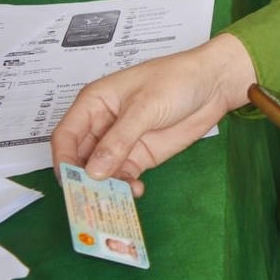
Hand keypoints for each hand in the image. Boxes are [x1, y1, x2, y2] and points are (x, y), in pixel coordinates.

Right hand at [50, 34, 256, 196]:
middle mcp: (103, 125)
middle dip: (83, 179)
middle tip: (91, 199)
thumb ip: (119, 139)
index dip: (63, 160)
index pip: (66, 136)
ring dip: (105, 186)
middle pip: (80, 158)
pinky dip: (125, 186)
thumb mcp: (145, 106)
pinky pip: (124, 176)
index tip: (69, 182)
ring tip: (117, 197)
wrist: (216, 84)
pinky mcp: (140, 155)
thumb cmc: (178, 80)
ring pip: (101, 171)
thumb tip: (93, 171)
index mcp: (94, 103)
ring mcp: (121, 142)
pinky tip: (136, 190)